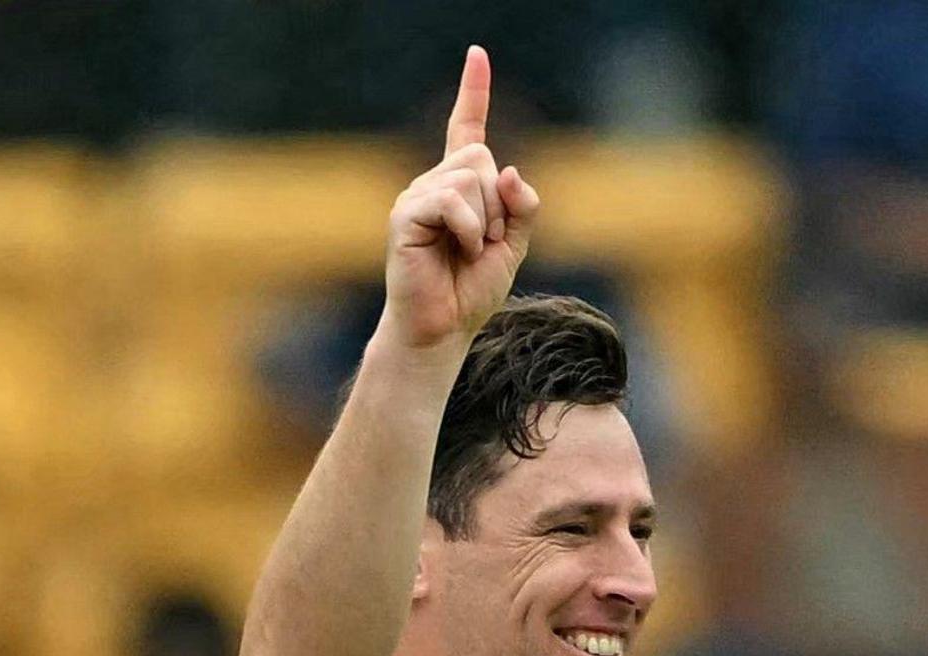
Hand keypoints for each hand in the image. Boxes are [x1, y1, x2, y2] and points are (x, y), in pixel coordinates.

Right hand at [379, 46, 539, 352]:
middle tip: (485, 241)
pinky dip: (469, 228)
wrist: (443, 330)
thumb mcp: (514, 244)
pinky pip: (452, 201)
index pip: (467, 127)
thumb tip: (507, 169)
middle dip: (498, 202)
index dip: (474, 91)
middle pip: (480, 156)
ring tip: (470, 251)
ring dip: (486, 220)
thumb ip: (522, 206)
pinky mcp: (405, 215)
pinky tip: (460, 250)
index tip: (478, 54)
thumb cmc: (471, 291)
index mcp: (460, 186)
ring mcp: (416, 196)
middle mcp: (434, 183)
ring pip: (470, 177)